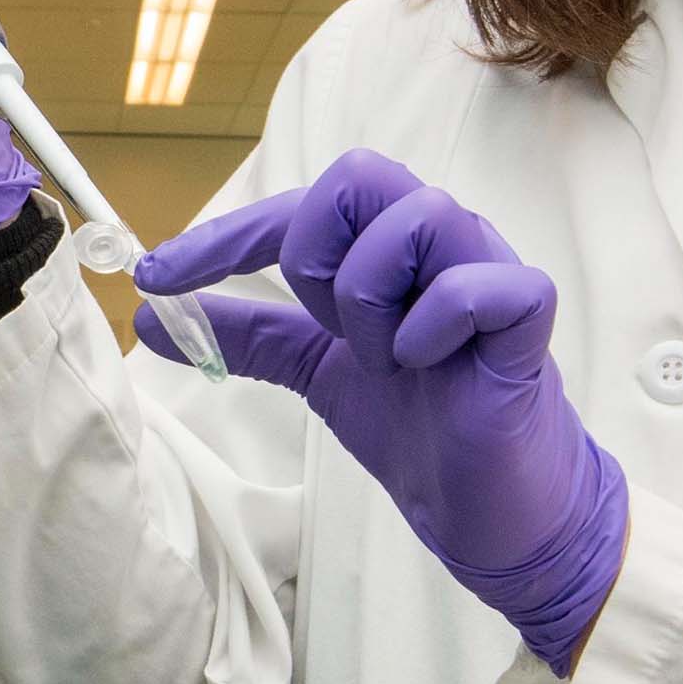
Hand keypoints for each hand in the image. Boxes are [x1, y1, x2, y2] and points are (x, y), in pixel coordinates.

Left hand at [138, 151, 630, 668]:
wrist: (492, 508)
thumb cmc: (420, 423)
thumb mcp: (316, 369)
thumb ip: (248, 335)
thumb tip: (155, 316)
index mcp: (391, 246)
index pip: (300, 206)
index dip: (224, 237)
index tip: (157, 276)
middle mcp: (440, 242)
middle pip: (361, 175)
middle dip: (315, 252)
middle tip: (325, 326)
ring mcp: (488, 273)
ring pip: (418, 216)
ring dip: (372, 297)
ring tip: (386, 359)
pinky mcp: (527, 322)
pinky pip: (479, 284)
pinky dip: (433, 324)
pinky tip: (425, 364)